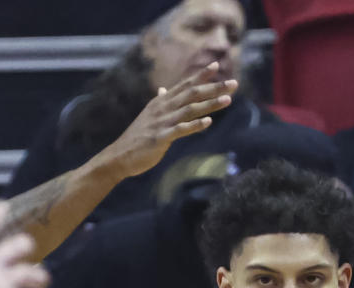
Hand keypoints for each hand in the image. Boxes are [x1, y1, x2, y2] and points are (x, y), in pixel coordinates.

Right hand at [101, 64, 236, 180]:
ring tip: (228, 100)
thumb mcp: (149, 116)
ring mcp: (162, 122)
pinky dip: (195, 125)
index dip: (201, 75)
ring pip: (190, 109)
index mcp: (162, 102)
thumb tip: (162, 90)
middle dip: (214, 87)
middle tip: (234, 83)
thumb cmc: (138, 138)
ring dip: (210, 104)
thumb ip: (160, 102)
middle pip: (192, 93)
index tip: (217, 65)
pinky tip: (208, 122)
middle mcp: (163, 108)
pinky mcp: (161, 138)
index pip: (185, 84)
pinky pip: (181, 130)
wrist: (120, 156)